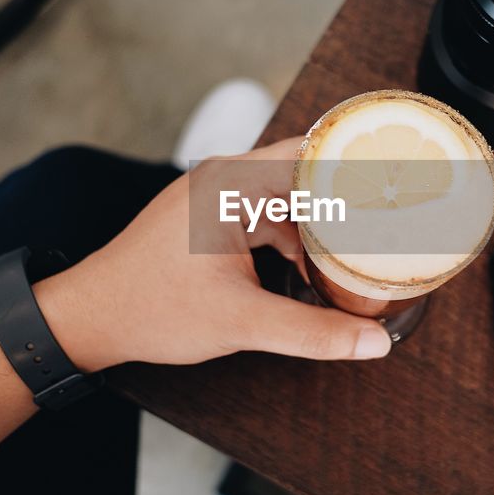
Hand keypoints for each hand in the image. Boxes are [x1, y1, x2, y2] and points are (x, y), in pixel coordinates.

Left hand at [34, 138, 391, 370]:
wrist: (89, 317)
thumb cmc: (150, 309)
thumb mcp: (242, 323)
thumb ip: (313, 332)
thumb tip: (372, 341)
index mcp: (233, 184)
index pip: (315, 152)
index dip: (362, 162)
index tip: (404, 174)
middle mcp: (225, 176)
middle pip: (306, 168)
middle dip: (350, 191)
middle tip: (397, 211)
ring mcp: (214, 193)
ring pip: (287, 192)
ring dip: (322, 216)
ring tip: (366, 239)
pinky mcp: (208, 214)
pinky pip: (266, 210)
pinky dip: (294, 232)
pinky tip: (315, 263)